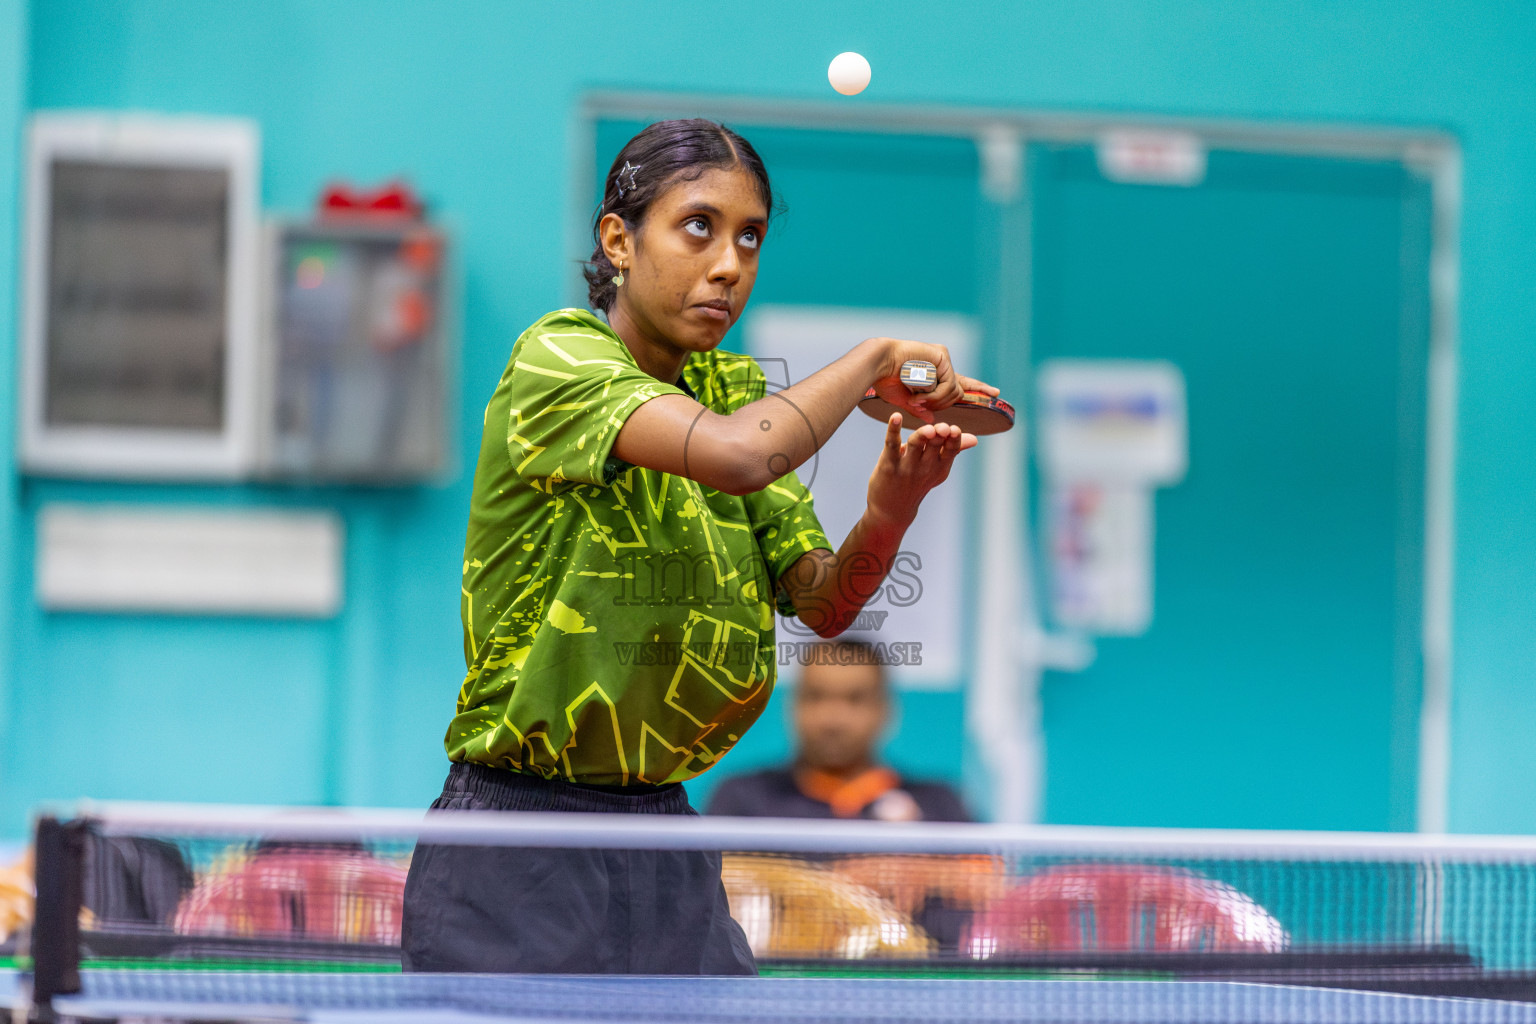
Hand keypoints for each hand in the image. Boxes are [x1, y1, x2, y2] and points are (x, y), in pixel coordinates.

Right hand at [862, 338, 1000, 424]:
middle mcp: (941, 365)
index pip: (961, 383)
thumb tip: (932, 418)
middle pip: (957, 393)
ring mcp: (943, 359)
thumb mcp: (905, 400)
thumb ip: (920, 408)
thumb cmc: (885, 380)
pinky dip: (935, 395)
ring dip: (935, 401)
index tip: (996, 392)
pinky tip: (919, 393)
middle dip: (941, 404)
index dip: (979, 388)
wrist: (877, 365)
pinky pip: (948, 385)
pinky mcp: (943, 356)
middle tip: (919, 402)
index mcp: (934, 374)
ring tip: (916, 398)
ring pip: (953, 392)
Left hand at [866, 413, 975, 528]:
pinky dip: (893, 430)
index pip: (951, 450)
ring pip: (915, 444)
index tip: (955, 430)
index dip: (953, 439)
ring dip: (921, 435)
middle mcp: (925, 466)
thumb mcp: (938, 469)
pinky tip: (895, 416)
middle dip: (939, 435)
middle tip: (942, 428)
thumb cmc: (917, 483)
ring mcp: (906, 465)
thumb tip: (974, 439)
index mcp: (940, 465)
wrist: (892, 510)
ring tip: (928, 429)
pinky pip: (892, 444)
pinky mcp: (888, 464)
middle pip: (934, 445)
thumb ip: (953, 450)